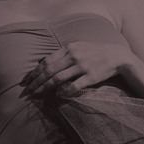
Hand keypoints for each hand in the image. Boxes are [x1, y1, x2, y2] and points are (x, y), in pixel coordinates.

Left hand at [19, 41, 133, 96]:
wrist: (116, 55)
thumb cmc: (94, 52)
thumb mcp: (77, 47)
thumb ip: (62, 53)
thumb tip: (44, 61)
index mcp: (68, 48)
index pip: (46, 61)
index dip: (35, 72)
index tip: (26, 80)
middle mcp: (73, 56)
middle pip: (49, 70)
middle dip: (36, 81)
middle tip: (27, 91)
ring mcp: (82, 66)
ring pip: (58, 78)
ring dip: (45, 87)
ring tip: (37, 94)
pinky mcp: (91, 76)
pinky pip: (74, 85)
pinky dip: (64, 91)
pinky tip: (57, 96)